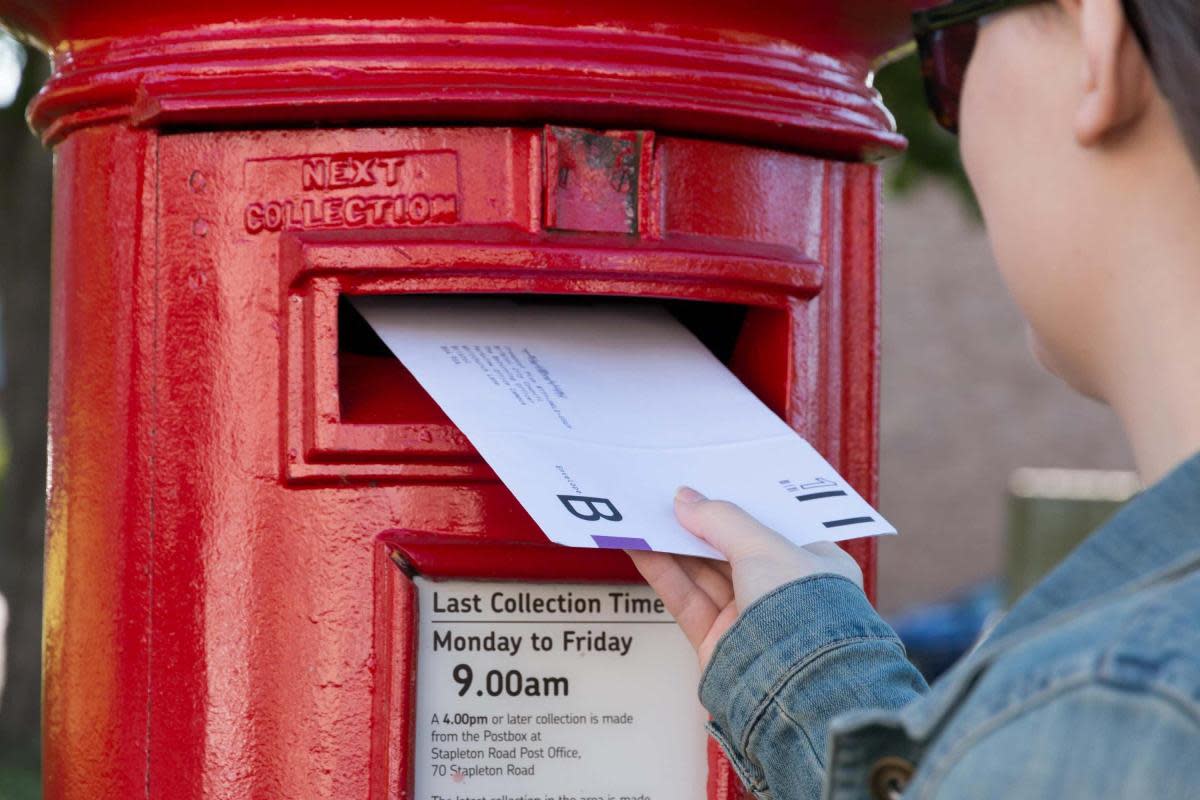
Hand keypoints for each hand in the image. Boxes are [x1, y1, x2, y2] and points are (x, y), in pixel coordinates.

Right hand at [627, 486, 863, 668]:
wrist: (795, 689)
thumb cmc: (801, 612)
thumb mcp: (764, 548)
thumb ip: (721, 520)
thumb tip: (686, 499)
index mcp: (816, 568)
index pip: (772, 528)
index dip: (739, 507)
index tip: (709, 486)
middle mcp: (785, 594)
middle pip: (732, 550)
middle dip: (698, 526)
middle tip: (665, 498)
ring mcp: (751, 620)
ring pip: (704, 574)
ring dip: (672, 546)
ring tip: (642, 516)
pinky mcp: (719, 643)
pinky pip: (687, 600)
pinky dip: (664, 574)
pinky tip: (640, 548)